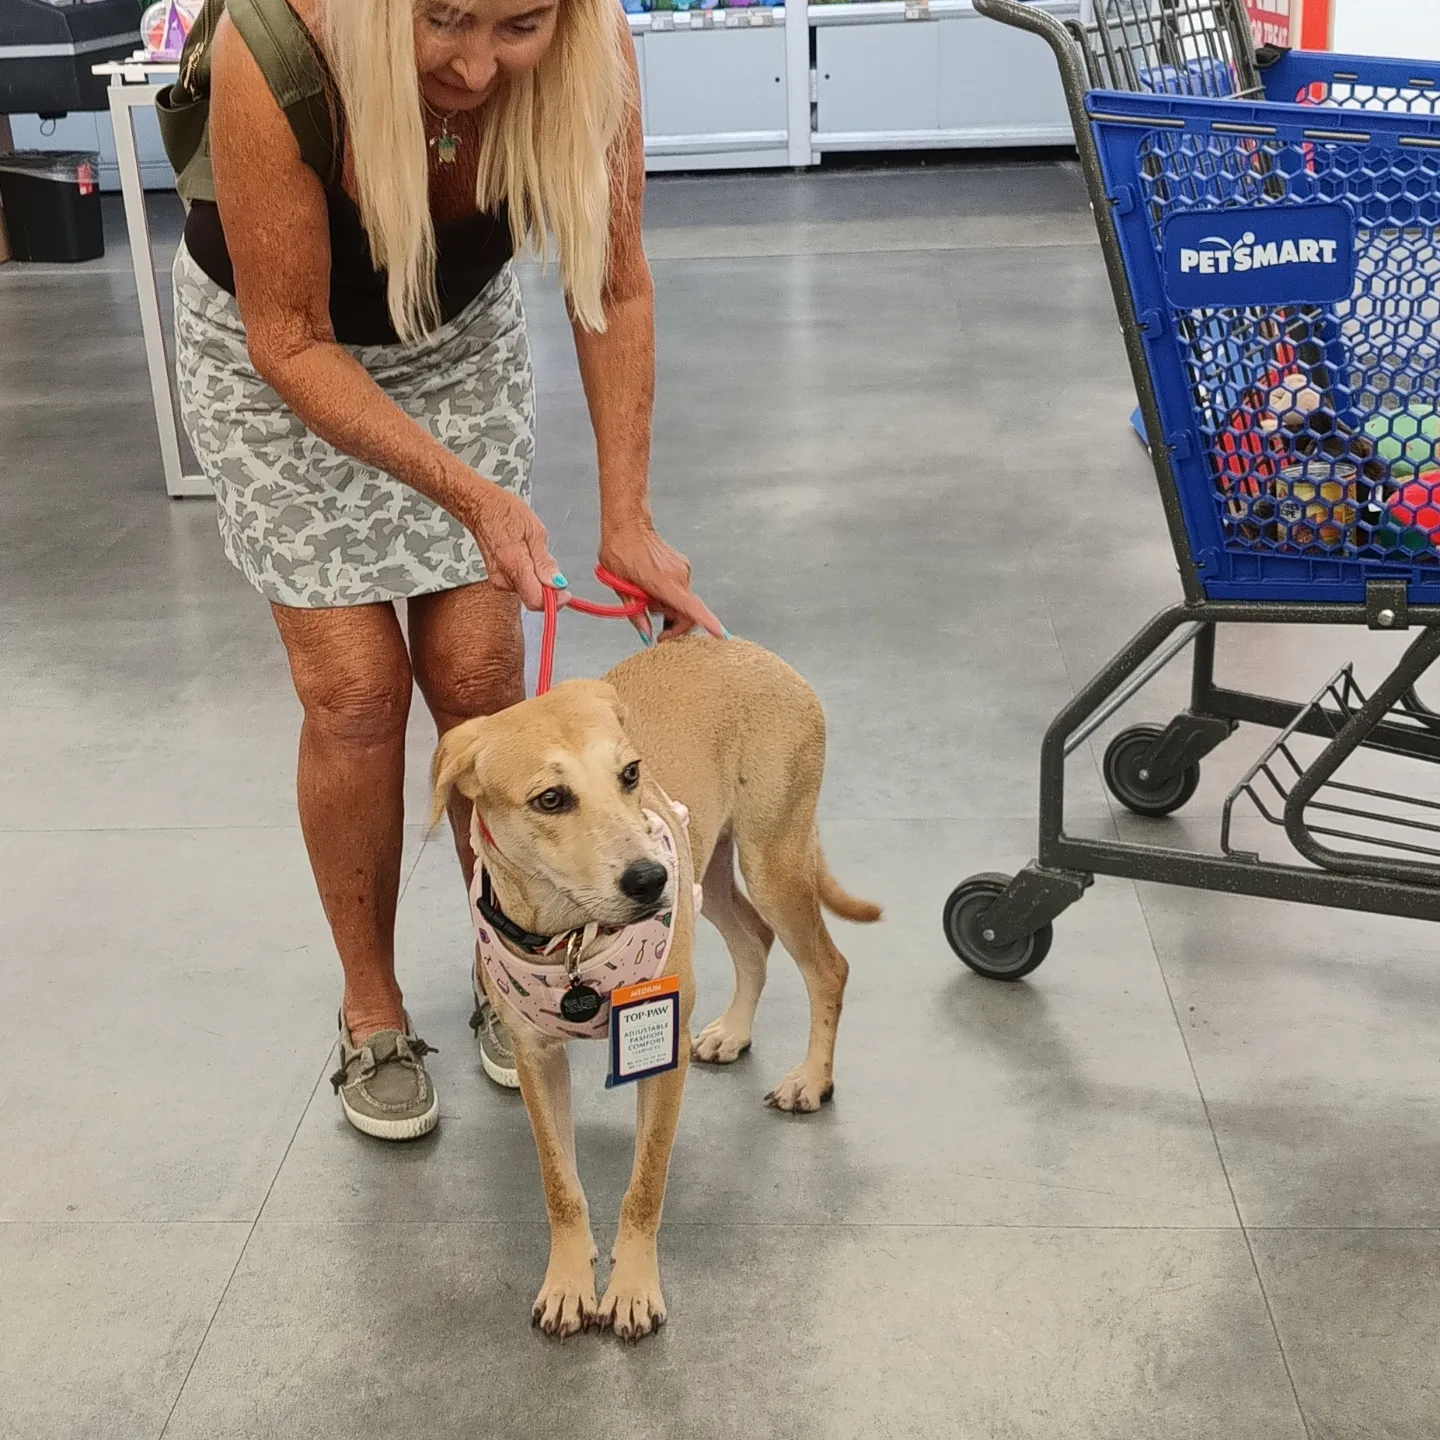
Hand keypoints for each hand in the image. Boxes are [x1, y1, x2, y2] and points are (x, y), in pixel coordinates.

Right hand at [463, 480, 565, 612]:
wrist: (481, 508)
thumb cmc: (505, 513)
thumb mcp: (535, 531)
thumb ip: (545, 562)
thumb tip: (557, 583)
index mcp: (514, 565)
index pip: (536, 599)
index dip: (554, 600)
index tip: (565, 591)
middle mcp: (503, 578)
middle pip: (533, 597)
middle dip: (547, 587)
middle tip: (548, 563)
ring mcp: (498, 580)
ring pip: (528, 591)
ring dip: (538, 579)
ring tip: (532, 553)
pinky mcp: (497, 580)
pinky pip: (520, 585)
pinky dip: (528, 576)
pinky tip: (524, 557)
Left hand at [599, 522, 723, 642]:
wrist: (627, 524)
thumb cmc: (620, 550)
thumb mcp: (620, 587)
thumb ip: (636, 614)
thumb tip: (645, 635)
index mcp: (663, 582)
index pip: (689, 607)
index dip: (707, 622)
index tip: (720, 632)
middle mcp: (678, 576)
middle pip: (688, 612)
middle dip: (672, 622)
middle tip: (653, 621)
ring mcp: (682, 570)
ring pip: (683, 602)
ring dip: (668, 608)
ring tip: (647, 598)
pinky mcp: (682, 566)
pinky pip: (680, 590)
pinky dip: (669, 596)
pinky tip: (654, 589)